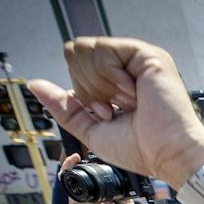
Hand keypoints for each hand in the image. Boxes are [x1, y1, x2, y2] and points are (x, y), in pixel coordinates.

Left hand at [30, 38, 203, 188]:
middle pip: (75, 53)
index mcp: (116, 80)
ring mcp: (136, 58)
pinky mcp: (146, 55)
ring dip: (99, 83)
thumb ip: (65, 107)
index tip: (108, 113)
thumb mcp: (91, 129)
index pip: (76, 65)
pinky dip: (110, 77)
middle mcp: (126, 65)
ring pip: (85, 49)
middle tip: (115, 107)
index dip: (82, 92)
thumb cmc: (143, 148)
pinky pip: (103, 49)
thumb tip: (35, 85)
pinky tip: (132, 93)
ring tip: (127, 101)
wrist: (168, 154)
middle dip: (88, 87)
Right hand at [60, 152, 145, 203]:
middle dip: (73, 168)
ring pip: (84, 191)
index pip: (75, 178)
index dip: (71, 165)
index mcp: (88, 195)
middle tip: (78, 159)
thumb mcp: (122, 198)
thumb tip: (116, 173)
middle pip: (70, 180)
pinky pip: (91, 202)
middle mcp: (79, 200)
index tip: (77, 156)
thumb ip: (116, 188)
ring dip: (102, 197)